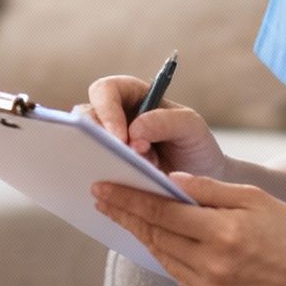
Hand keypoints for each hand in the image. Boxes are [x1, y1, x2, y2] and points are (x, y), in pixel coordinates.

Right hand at [84, 75, 226, 176]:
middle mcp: (114, 117)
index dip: (107, 110)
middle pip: (86, 116)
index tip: (120, 138)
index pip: (107, 90)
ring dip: (100, 161)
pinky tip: (116, 194)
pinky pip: (90, 172)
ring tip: (127, 178)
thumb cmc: (195, 148)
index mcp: (133, 96)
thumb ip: (167, 121)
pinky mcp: (105, 171)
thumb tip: (134, 132)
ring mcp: (107, 145)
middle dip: (99, 138)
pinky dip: (98, 181)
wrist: (201, 185)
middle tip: (120, 160)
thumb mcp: (192, 129)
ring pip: (83, 146)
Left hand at [93, 172, 285, 285]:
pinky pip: (177, 273)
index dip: (129, 199)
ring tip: (119, 214)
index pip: (163, 212)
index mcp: (224, 232)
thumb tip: (170, 179)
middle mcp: (214, 264)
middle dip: (125, 214)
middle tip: (100, 197)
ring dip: (139, 234)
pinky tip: (150, 237)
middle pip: (155, 234)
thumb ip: (209, 189)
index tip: (104, 187)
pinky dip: (162, 253)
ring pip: (162, 256)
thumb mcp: (253, 196)